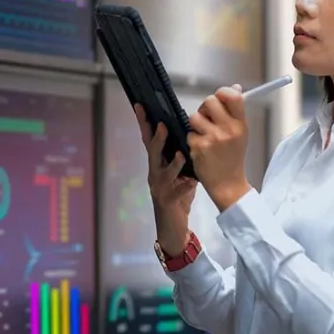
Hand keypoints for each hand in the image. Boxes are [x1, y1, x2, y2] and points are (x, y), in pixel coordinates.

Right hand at [136, 104, 197, 255]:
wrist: (172, 227)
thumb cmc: (176, 197)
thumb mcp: (178, 174)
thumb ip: (180, 157)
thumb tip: (187, 134)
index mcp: (157, 164)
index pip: (149, 140)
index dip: (144, 123)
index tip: (141, 106)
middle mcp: (154, 174)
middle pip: (152, 153)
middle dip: (157, 139)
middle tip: (162, 125)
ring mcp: (159, 188)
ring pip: (163, 173)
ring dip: (172, 163)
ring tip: (182, 154)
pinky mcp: (168, 202)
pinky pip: (176, 193)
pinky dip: (184, 187)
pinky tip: (192, 182)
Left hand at [187, 85, 251, 210]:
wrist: (228, 183)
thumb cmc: (232, 157)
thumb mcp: (240, 132)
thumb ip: (236, 111)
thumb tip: (235, 88)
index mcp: (240, 124)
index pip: (233, 96)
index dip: (223, 92)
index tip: (220, 97)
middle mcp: (228, 130)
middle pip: (209, 101)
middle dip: (204, 107)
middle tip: (207, 117)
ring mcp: (213, 138)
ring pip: (194, 116)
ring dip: (196, 124)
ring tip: (204, 135)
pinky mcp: (199, 147)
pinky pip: (189, 133)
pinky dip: (192, 139)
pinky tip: (201, 148)